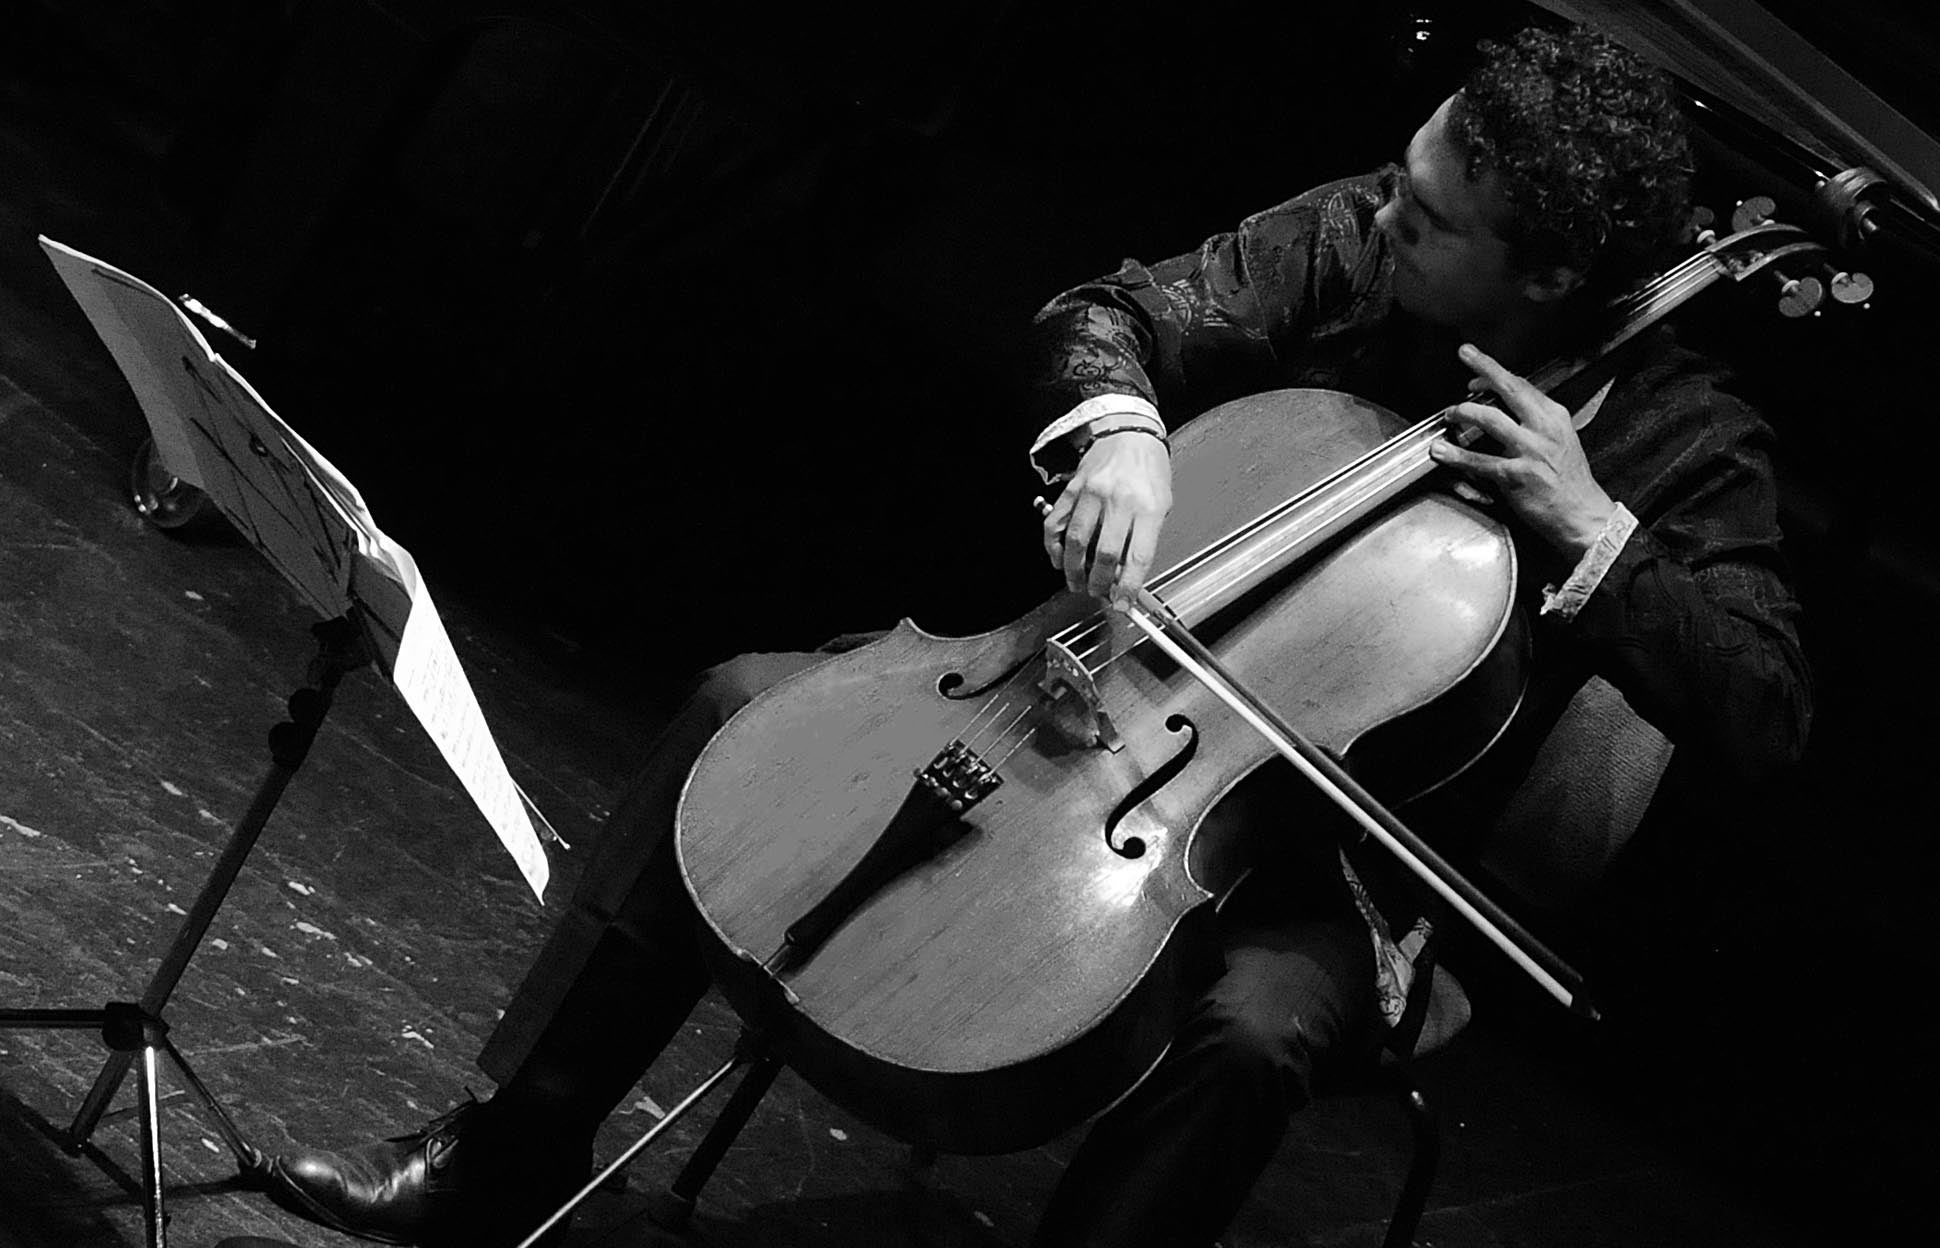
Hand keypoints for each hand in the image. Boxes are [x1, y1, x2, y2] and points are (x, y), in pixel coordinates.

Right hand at [1041, 428, 1171, 606]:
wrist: (1129, 431)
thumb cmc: (1149, 468)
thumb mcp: (1161, 503)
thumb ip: (1144, 538)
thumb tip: (1127, 574)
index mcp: (1148, 506)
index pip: (1137, 557)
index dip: (1128, 587)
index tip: (1123, 604)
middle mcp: (1119, 500)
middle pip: (1106, 554)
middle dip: (1099, 583)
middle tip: (1098, 593)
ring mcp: (1093, 493)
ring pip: (1077, 542)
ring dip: (1074, 570)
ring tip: (1077, 583)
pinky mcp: (1073, 489)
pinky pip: (1057, 523)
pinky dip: (1055, 546)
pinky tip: (1059, 558)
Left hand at [1428, 344, 1615, 559]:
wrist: (1583, 514)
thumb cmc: (1570, 481)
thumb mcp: (1561, 440)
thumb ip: (1534, 422)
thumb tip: (1505, 408)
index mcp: (1555, 417)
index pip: (1522, 385)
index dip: (1495, 373)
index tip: (1476, 373)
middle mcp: (1543, 429)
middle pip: (1510, 388)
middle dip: (1484, 367)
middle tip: (1465, 354)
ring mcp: (1530, 451)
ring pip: (1490, 419)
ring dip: (1464, 412)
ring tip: (1450, 413)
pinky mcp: (1516, 475)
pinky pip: (1479, 461)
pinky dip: (1456, 456)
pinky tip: (1442, 451)